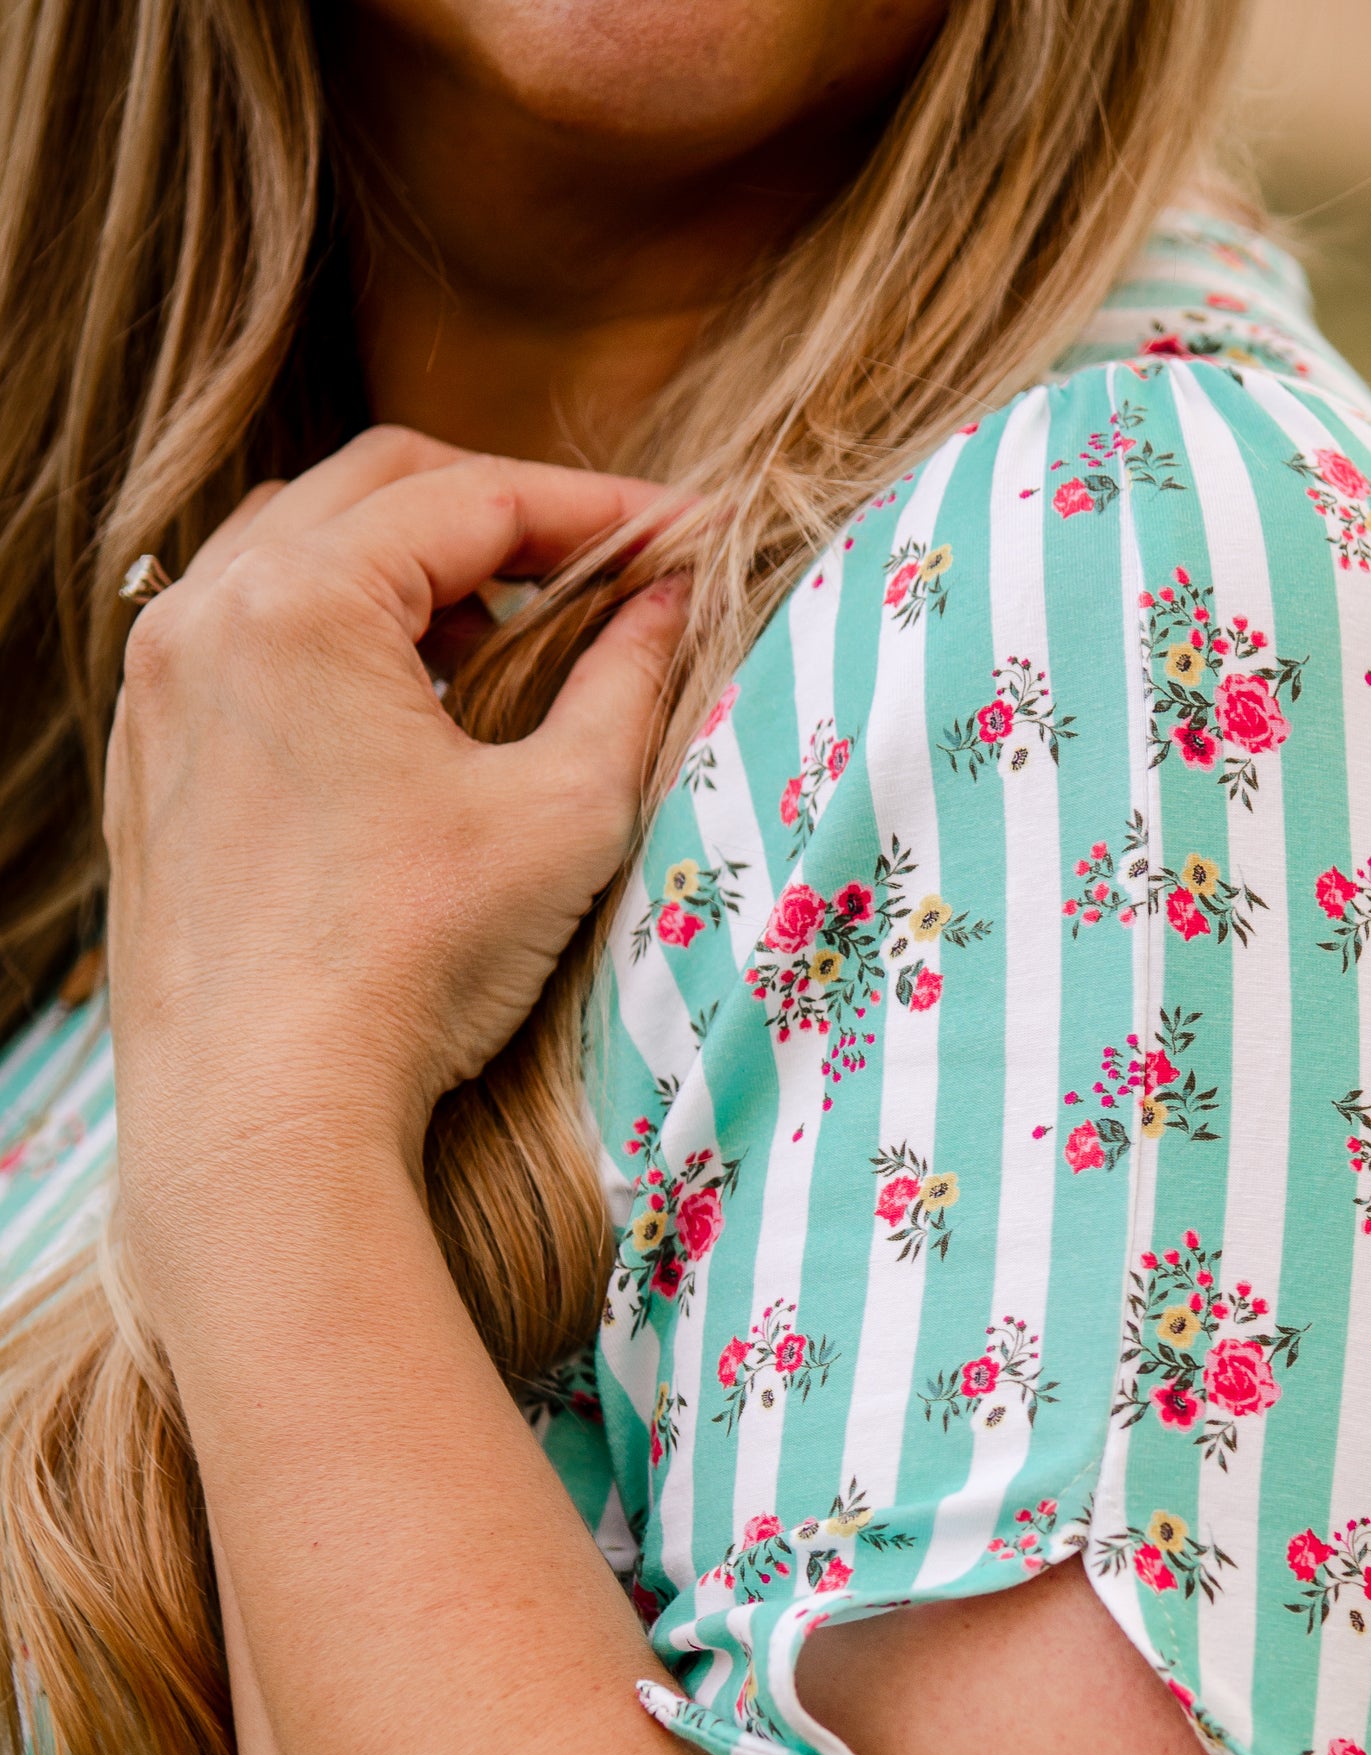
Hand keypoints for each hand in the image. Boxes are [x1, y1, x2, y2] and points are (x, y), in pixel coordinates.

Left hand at [104, 426, 687, 1243]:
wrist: (264, 1113)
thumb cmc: (410, 966)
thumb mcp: (561, 815)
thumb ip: (626, 683)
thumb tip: (672, 603)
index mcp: (302, 599)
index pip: (475, 495)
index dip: (599, 508)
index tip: (686, 534)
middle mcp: (207, 613)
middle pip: (373, 490)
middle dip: (499, 511)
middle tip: (602, 567)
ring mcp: (160, 685)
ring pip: (293, 551)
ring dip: (408, 566)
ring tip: (503, 637)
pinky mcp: (148, 758)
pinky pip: (242, 636)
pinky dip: (332, 634)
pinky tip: (403, 710)